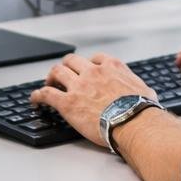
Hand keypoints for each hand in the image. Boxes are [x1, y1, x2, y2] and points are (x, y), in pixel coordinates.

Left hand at [31, 53, 157, 148]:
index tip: (86, 70)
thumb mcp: (145, 90)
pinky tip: (34, 100)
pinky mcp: (67, 102)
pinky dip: (37, 95)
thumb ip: (137, 87)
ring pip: (57, 72)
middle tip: (63, 75)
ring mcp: (78, 86)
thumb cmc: (142, 110)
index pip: (95, 58)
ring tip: (48, 84)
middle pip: (71, 61)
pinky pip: (46, 94)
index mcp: (111, 67)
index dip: (88, 64)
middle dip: (66, 67)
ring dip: (50, 77)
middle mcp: (92, 72)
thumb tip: (144, 93)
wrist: (133, 123)